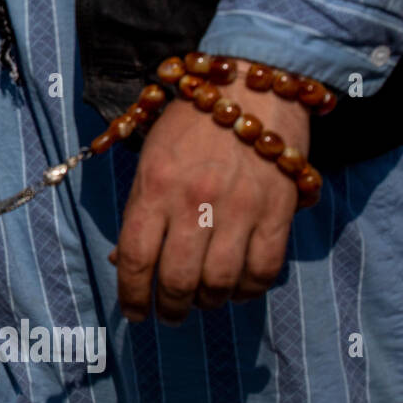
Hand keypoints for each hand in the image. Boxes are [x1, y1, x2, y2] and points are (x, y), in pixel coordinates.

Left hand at [112, 60, 309, 323]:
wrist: (250, 87)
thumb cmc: (190, 124)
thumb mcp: (149, 158)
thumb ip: (139, 209)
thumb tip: (125, 262)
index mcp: (154, 187)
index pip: (136, 258)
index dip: (132, 296)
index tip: (135, 313)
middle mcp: (194, 201)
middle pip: (179, 279)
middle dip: (171, 307)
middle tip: (169, 314)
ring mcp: (240, 208)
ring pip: (220, 282)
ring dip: (208, 302)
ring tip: (202, 301)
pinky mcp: (278, 210)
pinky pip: (264, 269)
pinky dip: (249, 289)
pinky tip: (237, 288)